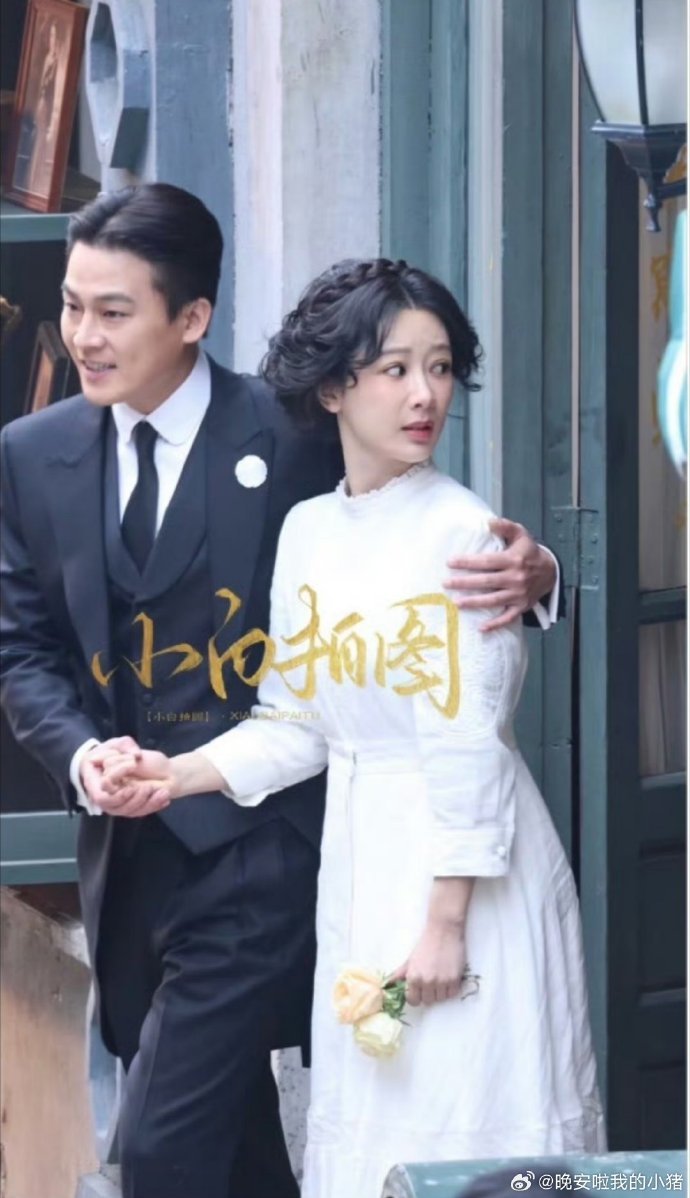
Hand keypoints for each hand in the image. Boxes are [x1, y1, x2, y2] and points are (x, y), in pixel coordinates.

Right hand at [97, 749, 174, 816]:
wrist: (151, 763)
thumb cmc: (129, 752)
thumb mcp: (123, 743)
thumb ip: (126, 745)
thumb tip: (135, 755)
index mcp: (96, 780)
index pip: (99, 796)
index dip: (114, 796)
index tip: (130, 788)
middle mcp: (105, 794)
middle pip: (114, 807)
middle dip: (132, 800)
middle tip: (148, 787)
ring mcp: (119, 802)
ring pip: (128, 811)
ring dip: (145, 803)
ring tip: (162, 791)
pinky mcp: (132, 807)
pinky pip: (140, 812)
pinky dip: (153, 806)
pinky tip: (165, 798)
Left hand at [390, 918, 466, 1007]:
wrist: (444, 930)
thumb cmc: (426, 943)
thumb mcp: (411, 959)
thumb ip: (400, 974)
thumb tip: (388, 984)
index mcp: (413, 977)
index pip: (413, 1001)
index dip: (416, 997)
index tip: (419, 992)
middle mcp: (426, 982)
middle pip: (428, 1001)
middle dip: (428, 994)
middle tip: (431, 982)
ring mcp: (441, 982)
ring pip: (440, 999)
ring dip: (440, 991)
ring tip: (440, 978)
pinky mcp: (454, 980)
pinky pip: (452, 994)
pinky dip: (451, 989)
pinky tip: (448, 978)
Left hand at [445, 517, 556, 631]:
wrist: (551, 572)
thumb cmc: (529, 552)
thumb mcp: (521, 534)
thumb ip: (505, 526)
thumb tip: (487, 522)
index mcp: (513, 560)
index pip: (487, 562)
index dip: (468, 562)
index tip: (450, 562)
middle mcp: (516, 578)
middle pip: (486, 582)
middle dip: (464, 583)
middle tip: (445, 584)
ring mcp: (518, 594)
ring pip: (493, 601)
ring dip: (474, 603)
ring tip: (456, 603)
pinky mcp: (521, 607)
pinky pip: (507, 618)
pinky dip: (495, 624)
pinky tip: (480, 628)